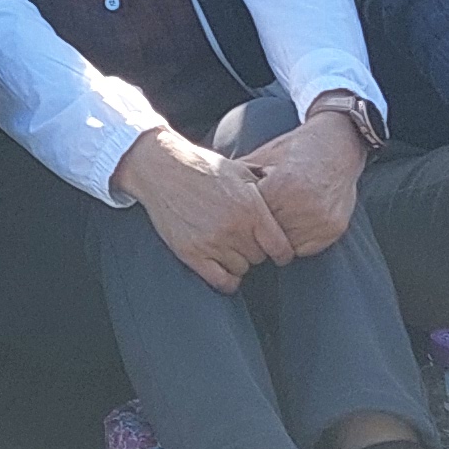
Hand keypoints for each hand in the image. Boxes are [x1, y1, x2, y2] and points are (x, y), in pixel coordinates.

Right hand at [115, 130, 292, 290]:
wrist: (161, 168)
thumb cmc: (203, 167)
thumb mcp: (240, 170)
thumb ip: (264, 190)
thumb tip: (286, 199)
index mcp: (251, 208)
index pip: (281, 248)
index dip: (283, 252)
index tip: (278, 251)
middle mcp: (234, 229)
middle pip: (260, 258)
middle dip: (256, 249)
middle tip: (244, 237)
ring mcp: (212, 243)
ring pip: (241, 269)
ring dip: (238, 260)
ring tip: (228, 244)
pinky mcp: (191, 253)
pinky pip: (220, 281)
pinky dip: (227, 280)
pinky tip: (225, 268)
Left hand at [239, 105, 372, 257]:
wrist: (338, 145)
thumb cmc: (295, 149)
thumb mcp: (265, 156)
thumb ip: (240, 175)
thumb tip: (209, 188)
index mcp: (282, 186)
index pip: (253, 217)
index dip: (244, 218)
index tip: (236, 218)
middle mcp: (303, 205)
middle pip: (269, 234)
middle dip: (259, 231)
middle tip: (250, 229)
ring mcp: (321, 220)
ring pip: (287, 246)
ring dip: (277, 240)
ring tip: (270, 227)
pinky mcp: (333, 229)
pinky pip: (306, 248)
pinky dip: (296, 242)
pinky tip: (290, 227)